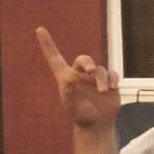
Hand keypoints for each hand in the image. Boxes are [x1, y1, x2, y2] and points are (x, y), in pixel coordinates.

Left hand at [38, 23, 115, 138]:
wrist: (97, 124)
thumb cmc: (80, 115)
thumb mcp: (70, 104)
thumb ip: (68, 91)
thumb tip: (68, 78)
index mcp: (66, 77)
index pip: (55, 58)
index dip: (47, 44)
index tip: (40, 30)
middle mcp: (80, 75)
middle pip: (84, 59)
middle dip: (88, 63)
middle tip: (92, 71)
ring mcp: (95, 78)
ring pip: (100, 70)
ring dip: (102, 80)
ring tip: (103, 91)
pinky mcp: (109, 82)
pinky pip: (112, 74)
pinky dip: (113, 79)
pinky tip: (112, 88)